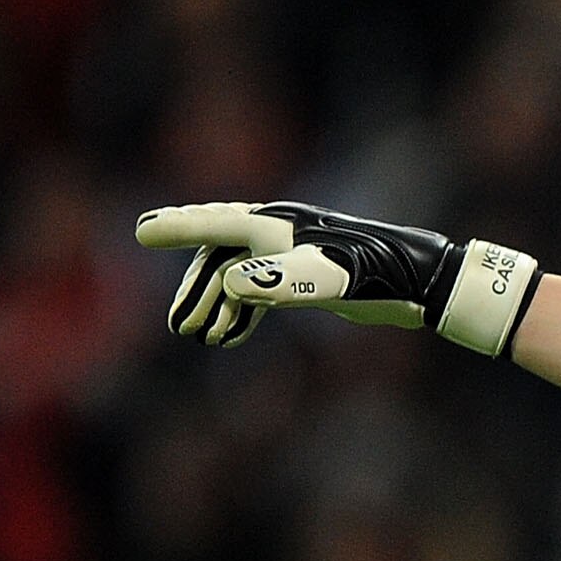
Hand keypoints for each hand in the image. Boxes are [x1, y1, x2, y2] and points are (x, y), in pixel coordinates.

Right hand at [134, 201, 539, 355]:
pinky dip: (243, 309)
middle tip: (178, 327)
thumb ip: (279, 281)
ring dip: (217, 304)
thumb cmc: (375, 275)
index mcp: (277, 227)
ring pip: (239, 273)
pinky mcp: (312, 275)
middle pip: (220, 253)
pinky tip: (234, 336)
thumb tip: (232, 284)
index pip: (215, 223)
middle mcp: (282, 233)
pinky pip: (261, 287)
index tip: (140, 230)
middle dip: (196, 288)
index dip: (176, 227)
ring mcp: (295, 253)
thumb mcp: (327, 280)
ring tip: (202, 337)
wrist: (420, 281)